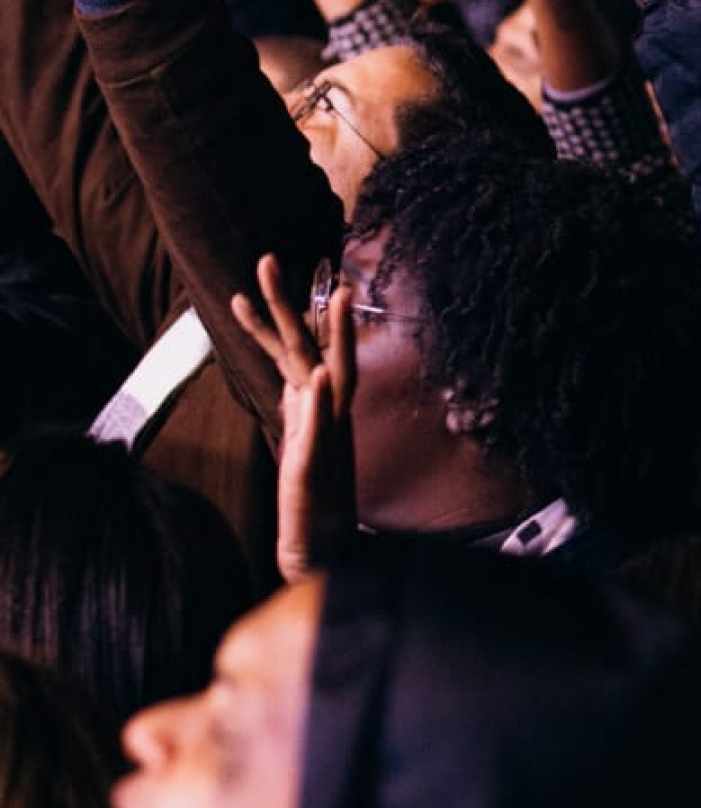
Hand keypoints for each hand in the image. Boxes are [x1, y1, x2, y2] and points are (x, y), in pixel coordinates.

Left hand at [230, 253, 356, 582]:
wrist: (320, 550)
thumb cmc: (312, 498)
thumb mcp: (300, 442)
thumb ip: (299, 408)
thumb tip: (294, 381)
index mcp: (317, 406)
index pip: (302, 347)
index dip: (288, 311)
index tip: (280, 269)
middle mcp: (325, 413)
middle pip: (309, 346)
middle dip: (289, 302)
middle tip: (268, 257)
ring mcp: (324, 436)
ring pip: (325, 374)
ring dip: (324, 335)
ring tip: (314, 295)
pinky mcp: (314, 466)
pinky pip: (317, 430)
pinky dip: (318, 402)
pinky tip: (316, 376)